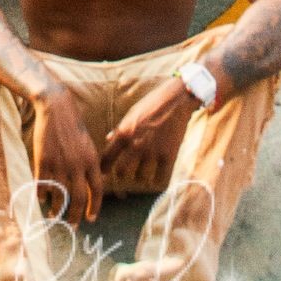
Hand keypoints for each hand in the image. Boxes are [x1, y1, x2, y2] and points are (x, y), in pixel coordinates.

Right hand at [32, 89, 104, 223]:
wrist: (56, 108)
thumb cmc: (74, 126)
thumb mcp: (88, 144)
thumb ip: (92, 164)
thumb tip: (98, 183)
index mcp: (91, 160)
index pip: (96, 190)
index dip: (94, 207)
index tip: (90, 218)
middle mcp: (77, 164)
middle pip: (77, 198)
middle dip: (75, 215)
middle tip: (73, 225)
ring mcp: (59, 163)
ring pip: (59, 195)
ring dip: (57, 209)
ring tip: (55, 215)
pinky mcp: (43, 160)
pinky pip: (43, 185)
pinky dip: (42, 195)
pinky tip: (42, 199)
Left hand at [102, 76, 195, 190]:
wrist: (176, 100)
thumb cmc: (152, 104)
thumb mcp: (132, 113)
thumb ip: (120, 128)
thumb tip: (108, 139)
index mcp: (124, 133)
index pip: (107, 158)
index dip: (104, 167)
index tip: (104, 172)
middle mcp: (136, 145)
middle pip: (122, 172)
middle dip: (122, 174)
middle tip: (124, 173)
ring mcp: (152, 152)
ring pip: (140, 177)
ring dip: (139, 176)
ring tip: (141, 173)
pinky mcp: (168, 156)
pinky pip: (159, 179)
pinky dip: (157, 180)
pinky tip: (156, 176)